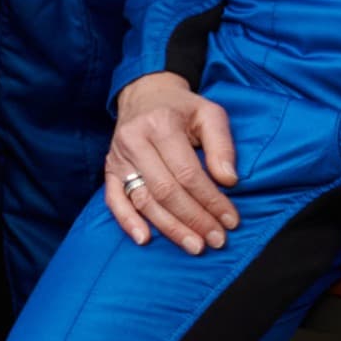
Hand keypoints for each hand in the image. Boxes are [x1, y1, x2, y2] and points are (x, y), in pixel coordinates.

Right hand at [105, 73, 239, 251]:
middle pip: (166, 190)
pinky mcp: (109, 169)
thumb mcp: (210, 114)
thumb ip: (222, 145)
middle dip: (194, 219)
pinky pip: (114, 200)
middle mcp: (135, 140)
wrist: (145, 94)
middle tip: (217, 240)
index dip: (211, 200)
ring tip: (194, 246)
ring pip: (144, 200)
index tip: (231, 220)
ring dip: (170, 228)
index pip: (188, 173)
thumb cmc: (182, 108)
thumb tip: (228, 180)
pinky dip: (127, 221)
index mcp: (161, 124)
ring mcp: (119, 157)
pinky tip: (144, 239)